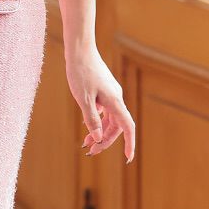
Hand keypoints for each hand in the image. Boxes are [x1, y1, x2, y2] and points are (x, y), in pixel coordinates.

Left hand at [65, 45, 135, 162]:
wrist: (79, 50)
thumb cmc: (80, 72)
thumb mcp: (83, 99)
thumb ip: (92, 120)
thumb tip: (99, 138)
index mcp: (114, 101)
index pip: (127, 127)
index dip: (129, 143)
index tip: (128, 158)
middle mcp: (115, 98)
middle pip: (116, 125)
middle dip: (105, 140)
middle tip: (90, 151)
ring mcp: (110, 93)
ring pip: (109, 118)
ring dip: (100, 131)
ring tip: (86, 141)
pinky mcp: (103, 89)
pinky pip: (104, 109)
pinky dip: (97, 120)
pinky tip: (86, 124)